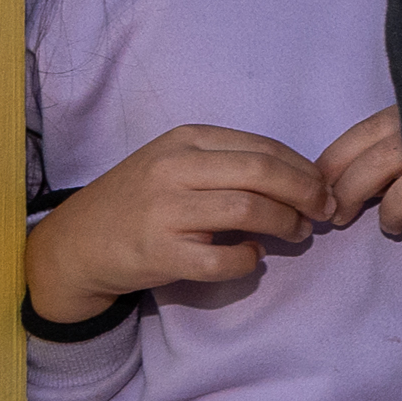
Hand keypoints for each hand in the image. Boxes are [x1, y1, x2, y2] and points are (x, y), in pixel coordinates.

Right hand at [27, 124, 334, 317]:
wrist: (78, 243)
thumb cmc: (139, 202)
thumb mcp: (176, 164)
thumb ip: (228, 164)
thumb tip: (299, 179)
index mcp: (186, 139)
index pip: (263, 146)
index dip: (305, 168)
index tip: (323, 187)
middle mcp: (174, 168)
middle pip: (263, 172)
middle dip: (307, 193)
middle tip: (324, 212)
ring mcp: (164, 210)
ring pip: (248, 210)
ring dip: (286, 224)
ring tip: (297, 234)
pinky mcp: (159, 252)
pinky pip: (223, 258)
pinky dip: (248, 261)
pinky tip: (251, 258)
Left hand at [311, 106, 401, 246]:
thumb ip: (386, 143)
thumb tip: (345, 179)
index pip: (359, 137)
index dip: (333, 166)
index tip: (319, 188)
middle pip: (370, 166)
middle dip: (347, 196)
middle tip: (337, 217)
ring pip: (399, 197)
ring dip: (388, 216)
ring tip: (391, 226)